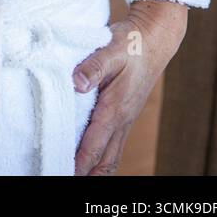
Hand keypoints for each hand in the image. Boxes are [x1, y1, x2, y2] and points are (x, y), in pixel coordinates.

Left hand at [72, 0, 187, 174]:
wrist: (155, 39)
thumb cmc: (131, 44)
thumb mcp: (110, 50)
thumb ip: (92, 67)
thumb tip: (76, 84)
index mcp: (115, 109)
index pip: (94, 146)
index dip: (78, 164)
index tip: (62, 171)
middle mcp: (121, 120)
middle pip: (105, 161)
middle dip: (88, 174)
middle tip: (65, 177)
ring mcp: (125, 120)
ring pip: (111, 156)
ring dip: (96, 169)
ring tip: (77, 175)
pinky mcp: (125, 114)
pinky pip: (113, 144)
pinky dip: (102, 157)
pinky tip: (90, 158)